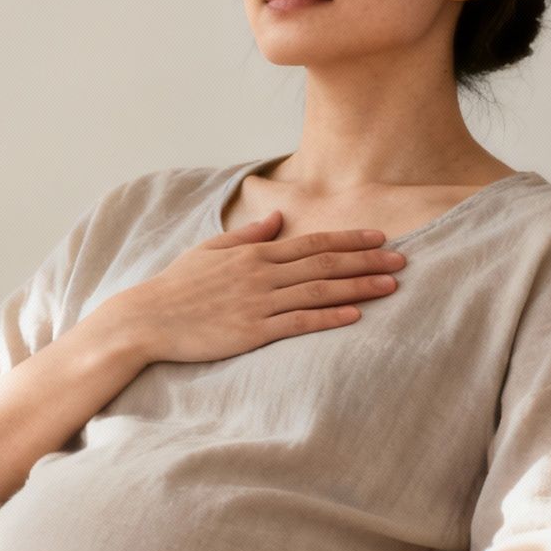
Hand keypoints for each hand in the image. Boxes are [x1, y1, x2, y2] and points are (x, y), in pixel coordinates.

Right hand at [114, 209, 405, 364]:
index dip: (349, 241)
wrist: (147, 318)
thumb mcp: (209, 250)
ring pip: (319, 291)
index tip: (380, 239)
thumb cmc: (176, 286)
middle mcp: (261, 274)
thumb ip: (248, 236)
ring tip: (391, 286)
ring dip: (359, 287)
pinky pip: (298, 322)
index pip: (312, 243)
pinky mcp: (252, 332)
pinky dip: (328, 316)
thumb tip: (279, 218)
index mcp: (253, 253)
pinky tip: (355, 315)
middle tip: (403, 260)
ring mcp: (258, 303)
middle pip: (324, 264)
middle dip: (367, 261)